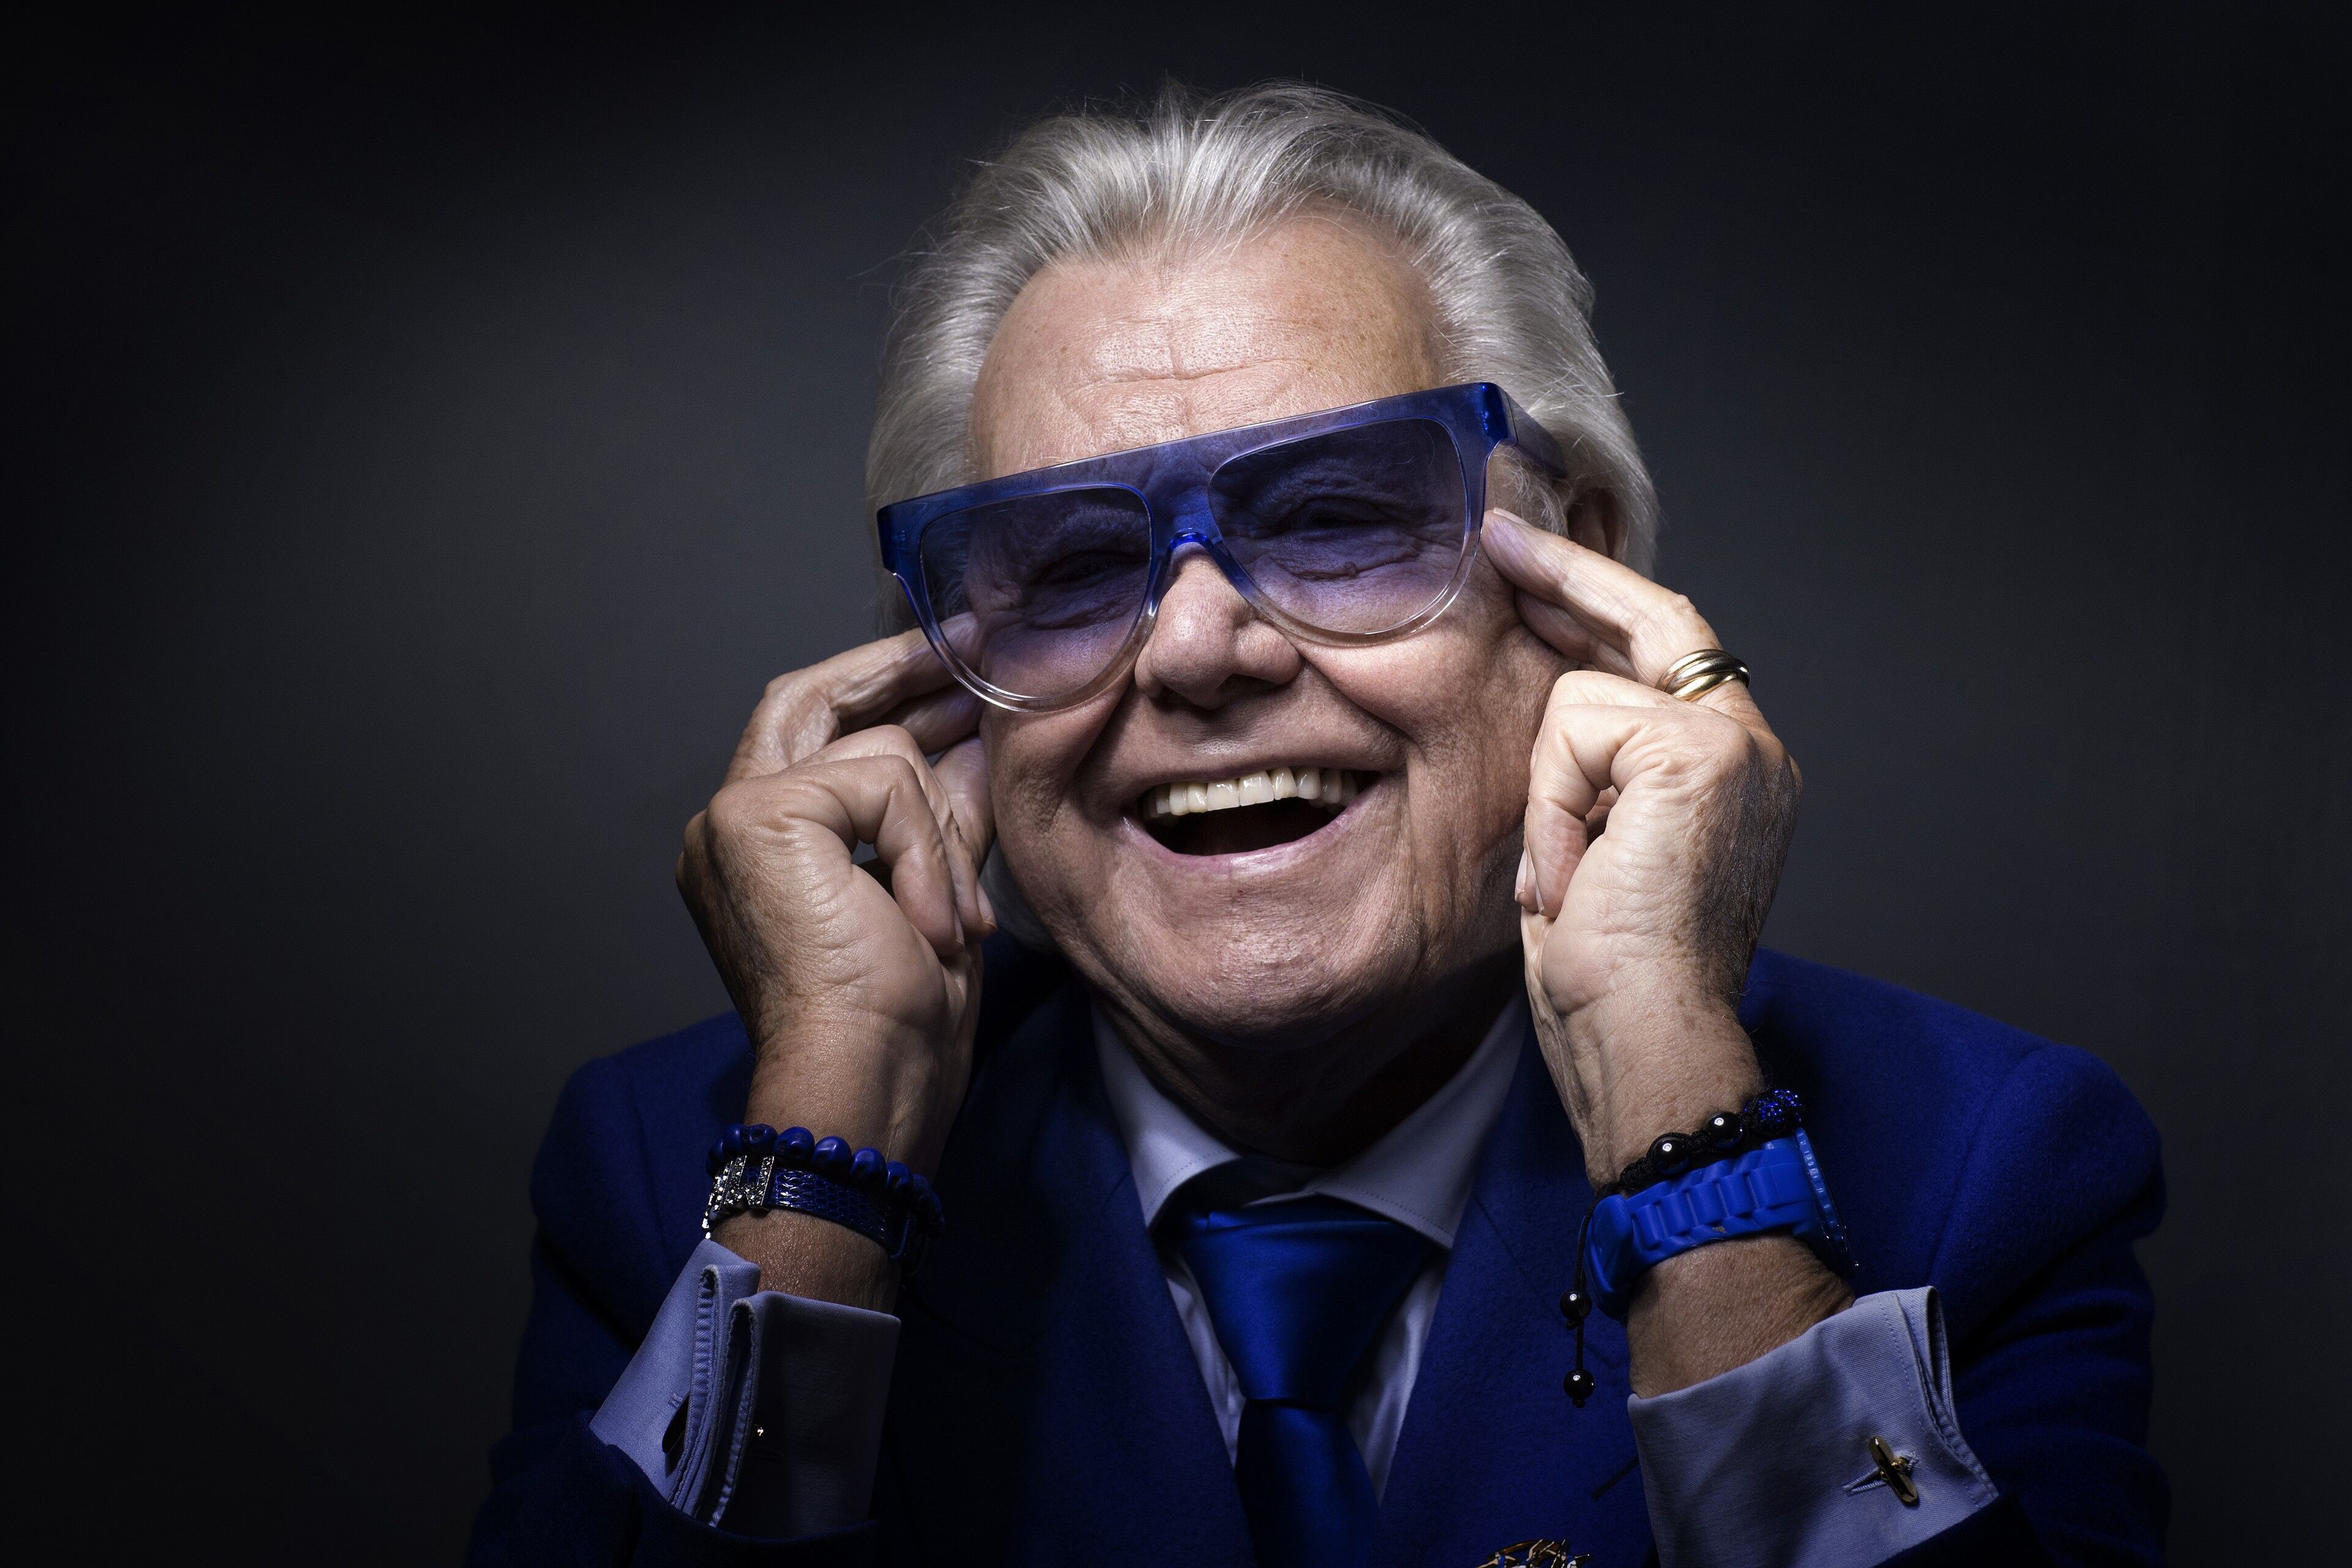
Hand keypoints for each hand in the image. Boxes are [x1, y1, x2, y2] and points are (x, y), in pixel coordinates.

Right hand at [676, 627, 992, 1302]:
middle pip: (812, 698)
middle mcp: (727, 824)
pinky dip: (930, 853)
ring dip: (946, 837)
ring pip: (882, 754)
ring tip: (957, 919)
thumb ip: (944, 813)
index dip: (882, 689)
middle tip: (971, 646)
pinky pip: (886, 784)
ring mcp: (733, 816)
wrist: (864, 1085)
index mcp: (761, 849)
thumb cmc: (899, 1024)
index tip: (954, 665)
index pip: (816, 730)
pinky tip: (931, 922)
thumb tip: (979, 735)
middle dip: (898, 670)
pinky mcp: (756, 817)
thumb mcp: (937, 893)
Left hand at [1483, 512, 1800, 1183]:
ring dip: (1545, 795)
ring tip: (1563, 881)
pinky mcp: (1698, 751)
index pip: (1664, 650)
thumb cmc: (1610, 977)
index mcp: (1731, 774)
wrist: (1645, 1038)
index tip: (1529, 566)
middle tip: (1494, 538)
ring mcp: (1733, 744)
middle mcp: (1751, 748)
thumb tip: (1545, 702)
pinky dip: (1551, 807)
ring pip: (1580, 695)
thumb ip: (1593, 774)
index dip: (1595, 598)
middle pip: (1651, 618)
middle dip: (1565, 574)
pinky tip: (1571, 877)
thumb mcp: (1592, 850)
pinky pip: (1573, 730)